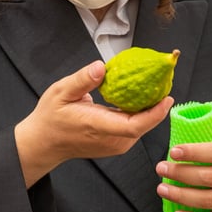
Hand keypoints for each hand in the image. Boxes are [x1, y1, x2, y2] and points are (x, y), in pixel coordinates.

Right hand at [15, 61, 173, 186]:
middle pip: (143, 125)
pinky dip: (141, 113)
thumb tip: (100, 67)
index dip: (154, 113)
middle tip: (164, 80)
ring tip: (157, 86)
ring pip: (141, 127)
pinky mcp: (116, 144)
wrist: (44, 143)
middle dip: (157, 105)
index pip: (134, 125)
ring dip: (151, 108)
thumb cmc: (51, 118)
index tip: (167, 97)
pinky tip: (142, 96)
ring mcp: (115, 145)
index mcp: (98, 126)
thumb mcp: (60, 92)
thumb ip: (81, 80)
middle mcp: (110, 139)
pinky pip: (134, 128)